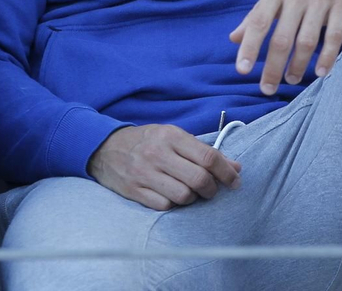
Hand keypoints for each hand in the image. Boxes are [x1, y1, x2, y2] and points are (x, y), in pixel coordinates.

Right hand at [87, 124, 240, 210]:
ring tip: (190, 192)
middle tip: (212, 190)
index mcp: (171, 136)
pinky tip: (171, 196)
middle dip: (212, 189)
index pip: (208, 157)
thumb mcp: (173, 137)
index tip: (235, 181)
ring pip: (184, 196)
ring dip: (193, 198)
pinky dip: (173, 204)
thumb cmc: (146, 141)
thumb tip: (236, 167)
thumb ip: (203, 151)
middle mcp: (158, 153)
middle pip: (199, 179)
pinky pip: (164, 205)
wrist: (104, 148)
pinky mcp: (134, 190)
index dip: (227, 172)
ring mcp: (145, 173)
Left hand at [229, 0, 341, 94]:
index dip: (249, 47)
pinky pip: (334, 35)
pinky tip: (321, 71)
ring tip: (291, 80)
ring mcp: (321, 0)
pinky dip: (328, 56)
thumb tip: (234, 38)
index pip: (258, 22)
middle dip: (273, 67)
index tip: (243, 70)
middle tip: (267, 88)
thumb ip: (256, 13)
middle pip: (282, 38)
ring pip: (307, 40)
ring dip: (298, 65)